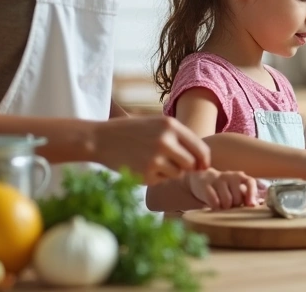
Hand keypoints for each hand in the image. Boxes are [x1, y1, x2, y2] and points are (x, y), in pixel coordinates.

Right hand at [92, 116, 210, 183]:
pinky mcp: (146, 174)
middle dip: (185, 166)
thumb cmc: (132, 132)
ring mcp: (156, 158)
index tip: (202, 166)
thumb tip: (202, 161)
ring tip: (152, 161)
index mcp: (171, 125)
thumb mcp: (157, 124)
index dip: (204, 160)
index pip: (200, 148)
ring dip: (169, 172)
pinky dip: (156, 177)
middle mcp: (166, 141)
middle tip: (172, 163)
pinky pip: (161, 181)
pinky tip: (142, 166)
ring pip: (178, 174)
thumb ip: (179, 138)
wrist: (101, 139)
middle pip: (191, 163)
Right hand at [188, 168, 257, 209]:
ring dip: (225, 208)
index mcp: (239, 177)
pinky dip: (215, 207)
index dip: (252, 193)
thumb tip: (255, 206)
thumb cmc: (223, 189)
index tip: (251, 205)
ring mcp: (217, 179)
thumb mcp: (235, 190)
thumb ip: (245, 197)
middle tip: (230, 206)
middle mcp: (229, 175)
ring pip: (227, 200)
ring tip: (221, 206)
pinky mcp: (205, 184)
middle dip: (235, 205)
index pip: (250, 182)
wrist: (201, 180)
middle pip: (237, 197)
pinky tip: (213, 206)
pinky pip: (214, 201)